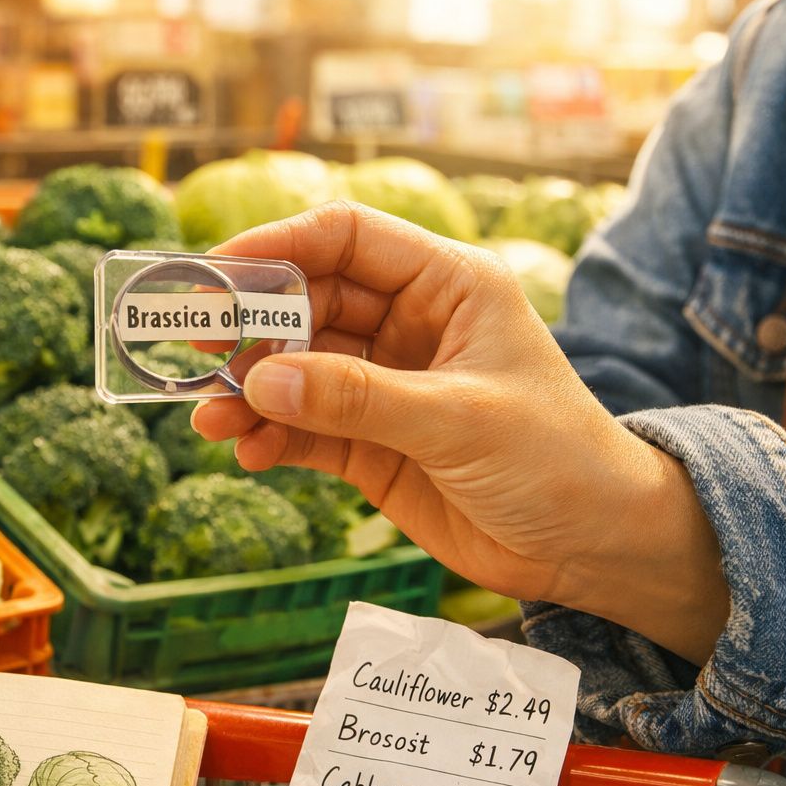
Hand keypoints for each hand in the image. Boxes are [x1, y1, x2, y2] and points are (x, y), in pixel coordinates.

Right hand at [193, 203, 729, 661]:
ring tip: (209, 423)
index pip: (345, 238)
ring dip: (248, 392)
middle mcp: (409, 325)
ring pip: (295, 371)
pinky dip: (269, 438)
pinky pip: (303, 428)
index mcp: (446, 285)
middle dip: (249, 331)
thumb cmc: (555, 460)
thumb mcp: (459, 420)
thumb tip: (260, 383)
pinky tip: (247, 455)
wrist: (591, 546)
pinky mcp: (372, 444)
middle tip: (193, 356)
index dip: (276, 247)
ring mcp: (386, 386)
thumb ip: (359, 399)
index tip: (214, 276)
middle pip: (306, 304)